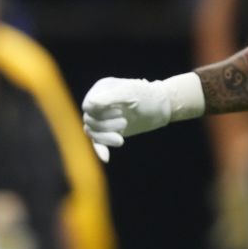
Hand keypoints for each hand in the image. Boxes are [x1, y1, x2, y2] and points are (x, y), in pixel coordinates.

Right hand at [81, 73, 203, 161]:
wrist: (160, 108)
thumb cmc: (146, 96)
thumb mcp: (129, 93)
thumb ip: (107, 98)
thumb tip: (88, 106)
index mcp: (100, 90)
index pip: (88, 106)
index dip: (100, 112)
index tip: (120, 112)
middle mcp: (98, 103)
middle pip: (89, 120)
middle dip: (105, 125)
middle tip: (125, 123)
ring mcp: (102, 117)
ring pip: (92, 132)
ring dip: (105, 137)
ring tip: (121, 139)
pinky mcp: (107, 131)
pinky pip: (96, 141)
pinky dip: (100, 149)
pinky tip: (106, 158)